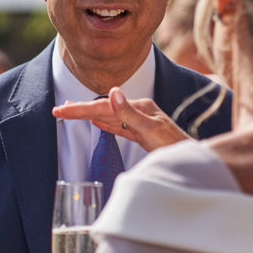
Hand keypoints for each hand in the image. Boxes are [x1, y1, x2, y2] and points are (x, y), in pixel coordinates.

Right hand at [52, 87, 190, 151]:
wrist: (194, 161)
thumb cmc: (175, 148)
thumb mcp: (152, 130)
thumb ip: (131, 113)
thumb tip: (114, 91)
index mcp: (139, 107)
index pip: (104, 106)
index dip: (81, 109)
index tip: (62, 111)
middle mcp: (139, 111)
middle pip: (104, 108)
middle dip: (80, 109)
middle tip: (58, 111)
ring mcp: (140, 122)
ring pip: (109, 116)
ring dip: (89, 113)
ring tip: (70, 111)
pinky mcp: (142, 134)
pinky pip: (118, 126)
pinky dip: (105, 123)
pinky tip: (96, 121)